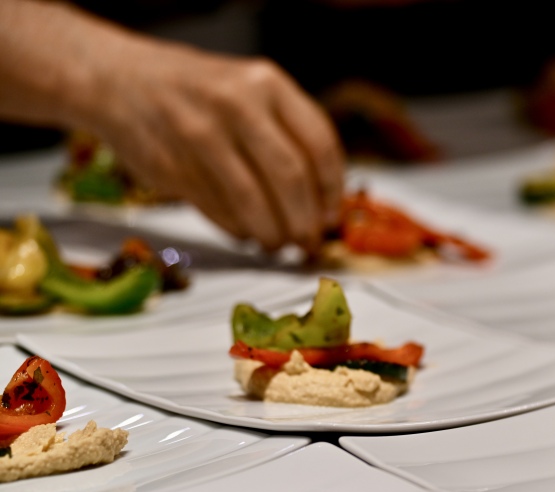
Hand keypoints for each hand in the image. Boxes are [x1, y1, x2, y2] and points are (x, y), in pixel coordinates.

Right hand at [85, 35, 345, 252]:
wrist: (116, 78)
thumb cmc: (198, 92)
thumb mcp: (250, 91)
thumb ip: (287, 134)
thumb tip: (323, 203)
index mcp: (268, 84)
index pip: (320, 145)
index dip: (332, 191)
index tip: (332, 217)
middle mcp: (236, 104)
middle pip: (291, 179)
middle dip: (305, 221)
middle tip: (308, 242)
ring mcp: (199, 134)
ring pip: (253, 202)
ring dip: (272, 234)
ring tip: (276, 244)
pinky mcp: (170, 165)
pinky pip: (218, 211)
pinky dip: (238, 230)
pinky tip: (244, 231)